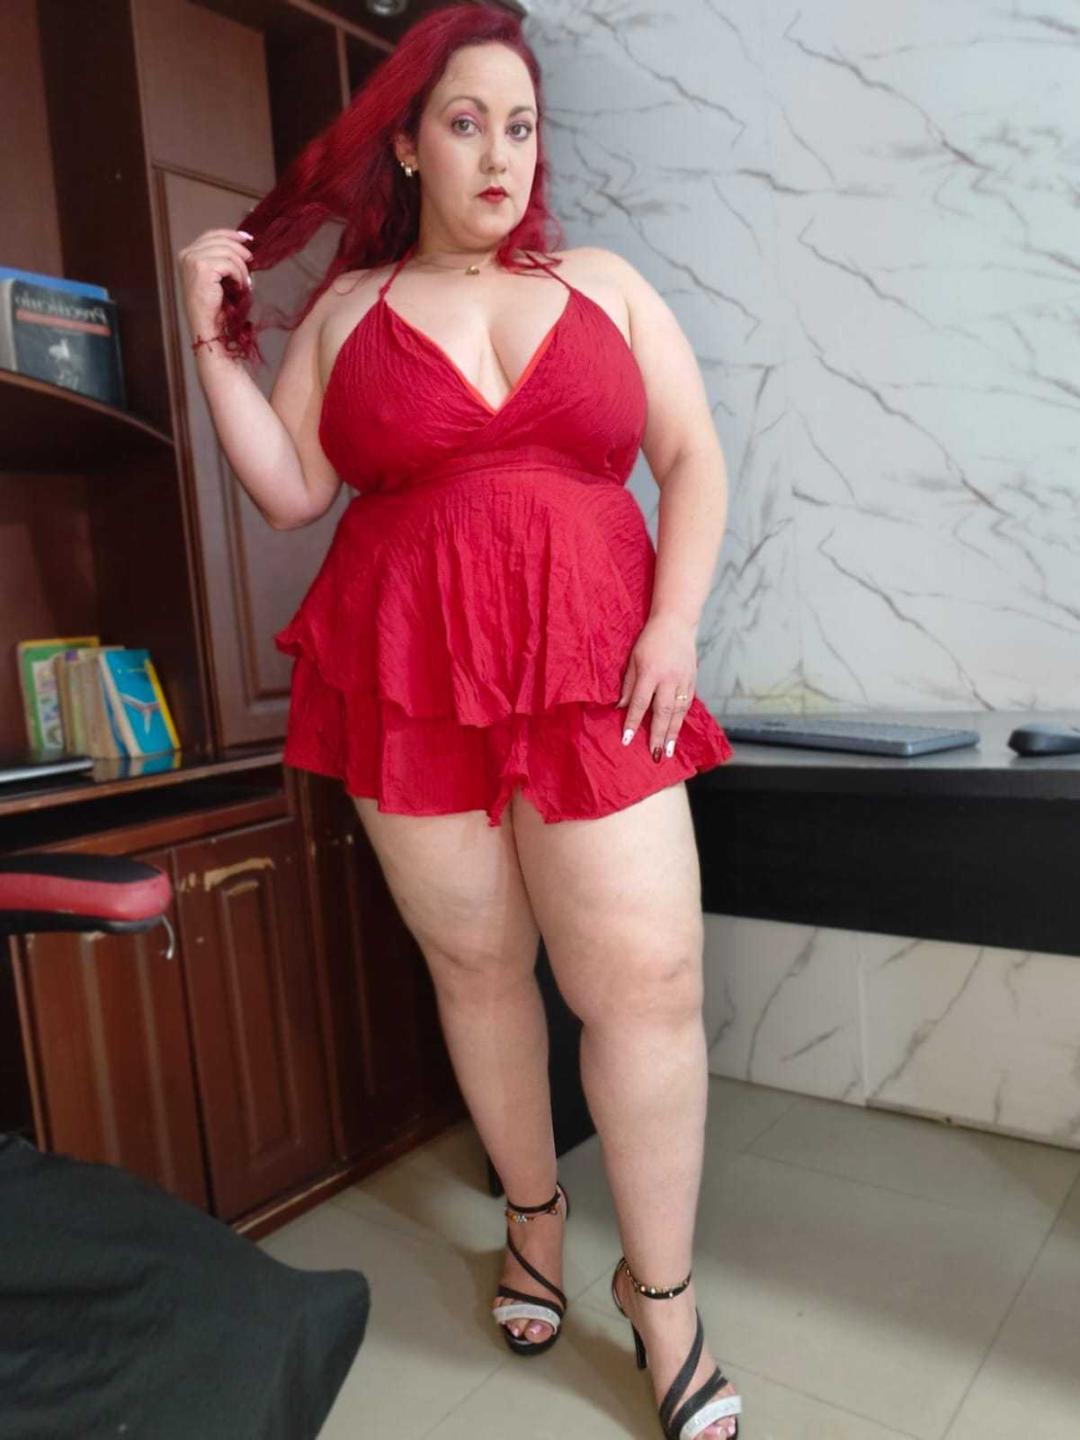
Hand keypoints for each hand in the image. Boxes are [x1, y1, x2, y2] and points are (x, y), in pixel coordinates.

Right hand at [175, 227, 254, 338]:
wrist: (207, 326)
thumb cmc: (214, 307)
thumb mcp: (218, 277)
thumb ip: (223, 260)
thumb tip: (244, 247)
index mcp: (188, 254)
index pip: (212, 235)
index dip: (231, 234)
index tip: (247, 239)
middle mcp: (187, 254)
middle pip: (221, 241)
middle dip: (241, 252)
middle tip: (252, 264)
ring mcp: (193, 259)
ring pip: (228, 252)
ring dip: (242, 268)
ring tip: (245, 283)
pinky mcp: (202, 267)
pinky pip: (230, 264)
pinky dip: (239, 275)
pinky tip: (240, 287)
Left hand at [616, 613, 697, 761]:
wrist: (676, 622)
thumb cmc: (650, 640)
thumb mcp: (633, 659)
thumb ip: (628, 684)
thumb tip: (622, 707)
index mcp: (650, 672)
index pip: (640, 703)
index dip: (633, 722)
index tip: (627, 740)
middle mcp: (669, 679)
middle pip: (662, 712)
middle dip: (658, 735)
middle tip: (655, 754)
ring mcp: (683, 680)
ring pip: (678, 712)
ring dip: (673, 733)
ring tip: (669, 751)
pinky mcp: (692, 680)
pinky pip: (687, 704)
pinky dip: (681, 720)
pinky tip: (677, 732)